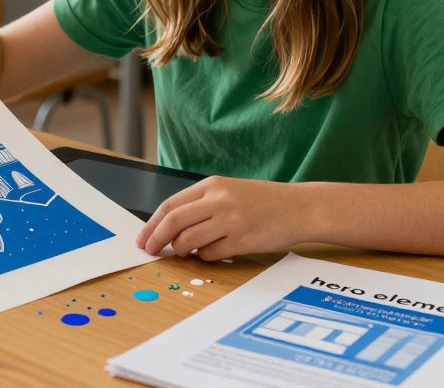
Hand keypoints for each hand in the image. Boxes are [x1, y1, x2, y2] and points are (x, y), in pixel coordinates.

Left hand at [136, 176, 302, 260]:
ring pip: (189, 240)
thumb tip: (168, 227)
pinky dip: (206, 257)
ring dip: (182, 250)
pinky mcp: (243, 240)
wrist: (300, 208)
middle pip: (173, 221)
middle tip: (150, 251)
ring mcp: (231, 220)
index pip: (170, 205)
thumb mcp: (230, 191)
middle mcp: (219, 200)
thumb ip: (202, 204)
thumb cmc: (264, 202)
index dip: (152, 224)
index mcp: (212, 185)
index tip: (143, 238)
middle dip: (156, 239)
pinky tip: (214, 252)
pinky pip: (211, 254)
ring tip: (188, 251)